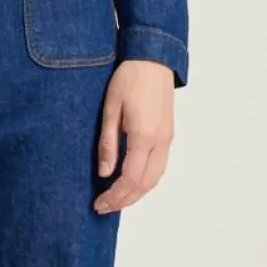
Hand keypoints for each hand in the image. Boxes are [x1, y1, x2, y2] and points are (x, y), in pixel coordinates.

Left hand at [93, 59, 174, 211]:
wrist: (153, 59)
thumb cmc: (129, 79)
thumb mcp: (110, 109)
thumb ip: (108, 143)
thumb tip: (105, 173)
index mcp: (144, 136)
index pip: (130, 178)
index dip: (114, 195)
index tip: (98, 203)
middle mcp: (160, 142)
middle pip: (145, 184)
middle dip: (124, 200)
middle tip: (103, 207)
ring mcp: (167, 139)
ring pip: (155, 178)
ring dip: (136, 194)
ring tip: (116, 200)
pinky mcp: (168, 135)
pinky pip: (159, 167)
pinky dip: (145, 182)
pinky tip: (131, 184)